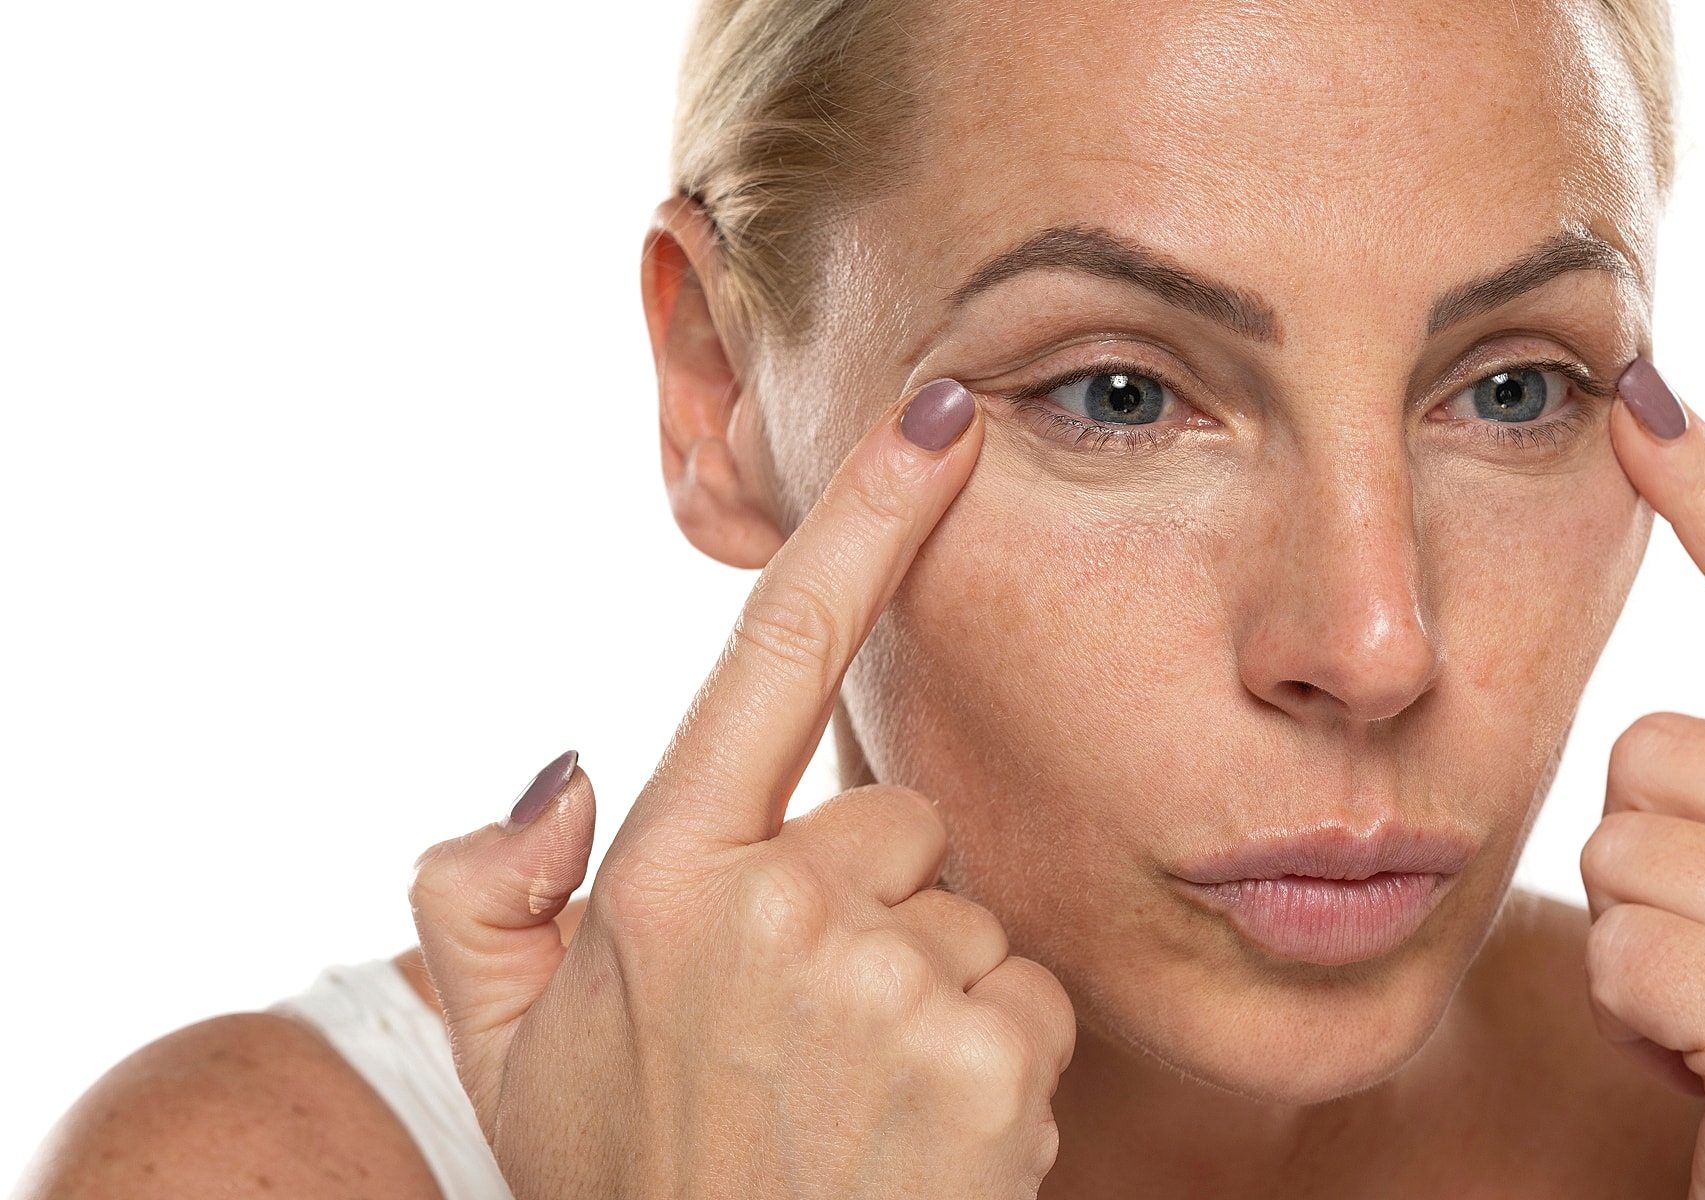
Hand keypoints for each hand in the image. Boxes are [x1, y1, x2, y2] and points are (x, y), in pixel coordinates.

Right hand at [409, 381, 1075, 1198]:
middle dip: (868, 900)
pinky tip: (920, 1128)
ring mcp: (893, 981)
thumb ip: (479, 892)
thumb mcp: (504, 1049)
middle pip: (896, 818)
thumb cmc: (633, 1183)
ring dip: (928, 986)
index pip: (776, 654)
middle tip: (800, 1030)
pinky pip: (1027, 992)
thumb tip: (565, 771)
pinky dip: (994, 1054)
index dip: (864, 518)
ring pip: (966, 910)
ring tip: (853, 1096)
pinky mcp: (991, 1055)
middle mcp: (782, 908)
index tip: (940, 417)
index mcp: (666, 876)